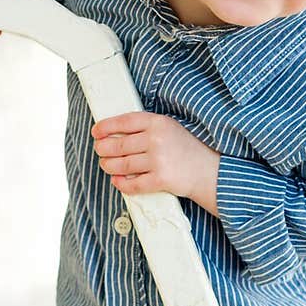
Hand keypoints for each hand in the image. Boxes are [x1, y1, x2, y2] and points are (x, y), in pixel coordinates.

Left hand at [92, 112, 219, 214]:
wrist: (210, 171)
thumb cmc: (188, 149)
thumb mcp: (170, 128)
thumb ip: (146, 128)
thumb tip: (115, 134)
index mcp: (158, 122)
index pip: (124, 122)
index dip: (106, 126)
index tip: (96, 131)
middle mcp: (157, 140)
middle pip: (119, 145)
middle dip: (103, 149)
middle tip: (100, 151)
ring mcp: (159, 160)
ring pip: (122, 165)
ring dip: (109, 166)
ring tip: (106, 165)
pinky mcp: (161, 180)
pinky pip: (133, 184)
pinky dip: (122, 184)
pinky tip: (117, 181)